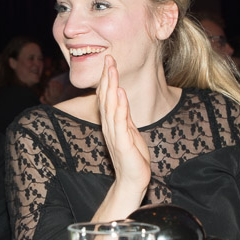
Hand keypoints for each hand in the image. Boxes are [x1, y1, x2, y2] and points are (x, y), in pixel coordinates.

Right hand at [97, 55, 150, 202]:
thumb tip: (122, 96)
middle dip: (107, 77)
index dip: (107, 79)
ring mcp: (115, 134)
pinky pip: (121, 121)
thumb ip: (124, 115)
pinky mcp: (122, 143)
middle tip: (108, 58)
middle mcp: (110, 126)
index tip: (109, 61)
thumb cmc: (132, 157)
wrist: (132, 181)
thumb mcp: (129, 131)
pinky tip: (121, 94)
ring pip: (111, 106)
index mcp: (112, 123)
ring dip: (111, 87)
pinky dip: (121, 107)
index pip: (107, 97)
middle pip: (106, 98)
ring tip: (112, 71)